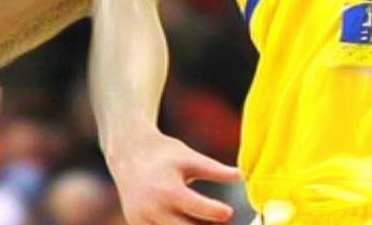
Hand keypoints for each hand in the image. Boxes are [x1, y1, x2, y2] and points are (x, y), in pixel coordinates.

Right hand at [107, 129, 241, 223]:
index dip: (217, 212)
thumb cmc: (165, 154)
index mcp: (168, 191)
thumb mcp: (191, 158)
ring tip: (208, 222)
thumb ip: (215, 170)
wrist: (129, 154)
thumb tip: (242, 176)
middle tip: (223, 221)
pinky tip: (189, 223)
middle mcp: (152, 210)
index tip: (229, 212)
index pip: (197, 209)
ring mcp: (142, 221)